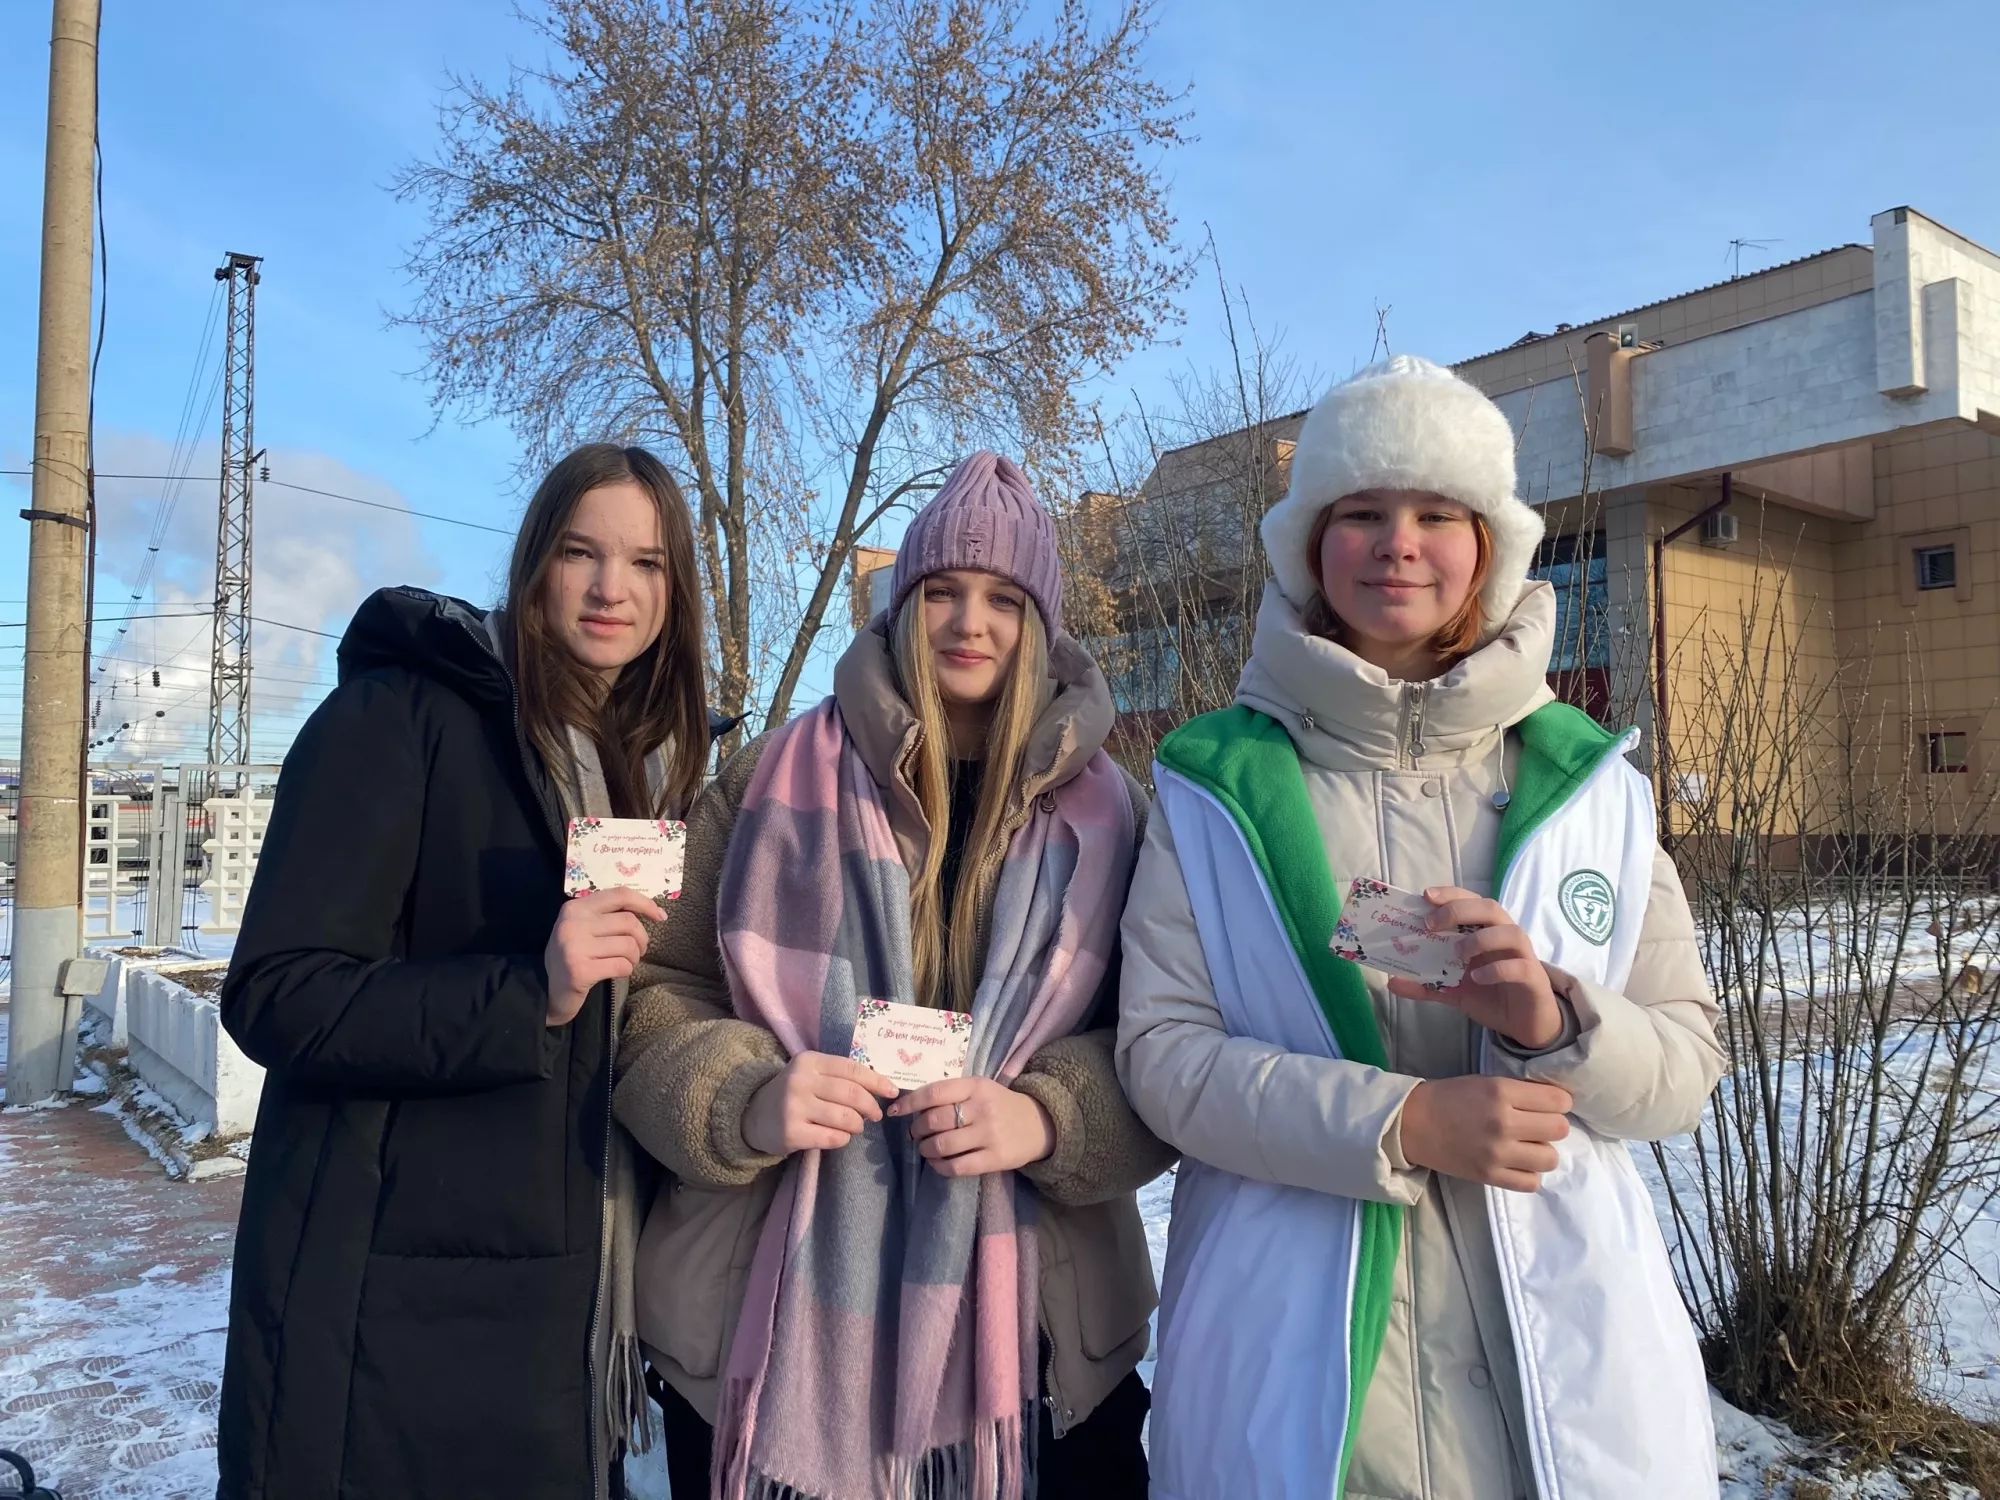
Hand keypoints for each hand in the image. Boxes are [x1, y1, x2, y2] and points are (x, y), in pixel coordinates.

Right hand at [544, 887, 665, 1026]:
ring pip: (628, 946)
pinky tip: (616, 973)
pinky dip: (626, 970)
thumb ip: (608, 915)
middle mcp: (573, 923)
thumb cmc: (574, 955)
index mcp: (575, 907)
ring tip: (625, 963)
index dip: (645, 903)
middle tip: (638, 951)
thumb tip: (653, 910)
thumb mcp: (584, 927)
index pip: (620, 895)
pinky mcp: (580, 970)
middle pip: (629, 922)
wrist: (546, 988)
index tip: (661, 916)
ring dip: (634, 958)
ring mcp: (574, 947)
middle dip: (642, 939)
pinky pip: (621, 966)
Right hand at [742, 1052, 899, 1155]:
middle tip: (876, 1114)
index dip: (877, 1081)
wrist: (753, 1115)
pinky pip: (833, 1137)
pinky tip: (839, 1136)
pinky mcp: (792, 1133)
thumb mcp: (810, 1074)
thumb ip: (839, 1076)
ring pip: (845, 1118)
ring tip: (856, 1126)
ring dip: (858, 1125)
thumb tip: (881, 1086)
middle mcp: (801, 1081)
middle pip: (852, 1094)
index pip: (852, 1069)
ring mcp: (794, 1107)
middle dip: (871, 1106)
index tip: (892, 1091)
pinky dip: (843, 1138)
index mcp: (809, 1061)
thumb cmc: (793, 1093)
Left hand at [888, 1076, 1054, 1177]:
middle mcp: (982, 1108)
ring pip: (942, 1145)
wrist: (1040, 1124)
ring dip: (925, 1149)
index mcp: (976, 1086)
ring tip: (925, 1148)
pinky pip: (957, 1167)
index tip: (895, 1111)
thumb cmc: (1001, 1105)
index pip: (934, 1093)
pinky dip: (940, 1167)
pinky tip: (938, 1163)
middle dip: (916, 1130)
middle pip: (934, 1121)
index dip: (909, 1103)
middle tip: (914, 1134)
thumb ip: (952, 1093)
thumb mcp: (980, 1089)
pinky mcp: (995, 1158)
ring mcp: (989, 1134)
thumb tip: (910, 1105)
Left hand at [1386, 886, 1566, 1050]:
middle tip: (1432, 924)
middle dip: (1460, 910)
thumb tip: (1392, 982)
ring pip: (1510, 932)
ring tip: (1457, 953)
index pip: (1471, 901)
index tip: (1425, 896)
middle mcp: (1505, 937)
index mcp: (1486, 932)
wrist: (1525, 1025)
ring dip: (1480, 938)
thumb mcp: (1453, 990)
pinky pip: (1519, 966)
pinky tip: (1476, 977)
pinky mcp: (1533, 978)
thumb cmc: (1491, 995)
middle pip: (1490, 908)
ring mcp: (1523, 956)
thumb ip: (1426, 984)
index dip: (1450, 895)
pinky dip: (1497, 969)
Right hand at [1398, 1075, 1572, 1192]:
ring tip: (1527, 1146)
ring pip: (1550, 1158)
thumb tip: (1556, 1104)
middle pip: (1559, 1129)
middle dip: (1552, 1125)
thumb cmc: (1450, 1097)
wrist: (1413, 1124)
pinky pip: (1531, 1182)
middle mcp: (1503, 1123)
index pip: (1557, 1101)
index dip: (1558, 1102)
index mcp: (1501, 1093)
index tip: (1549, 1105)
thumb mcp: (1486, 1081)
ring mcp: (1497, 1153)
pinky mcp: (1490, 1176)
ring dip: (1542, 1151)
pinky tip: (1517, 1163)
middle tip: (1536, 1125)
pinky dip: (1528, 1173)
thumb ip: (1519, 1092)